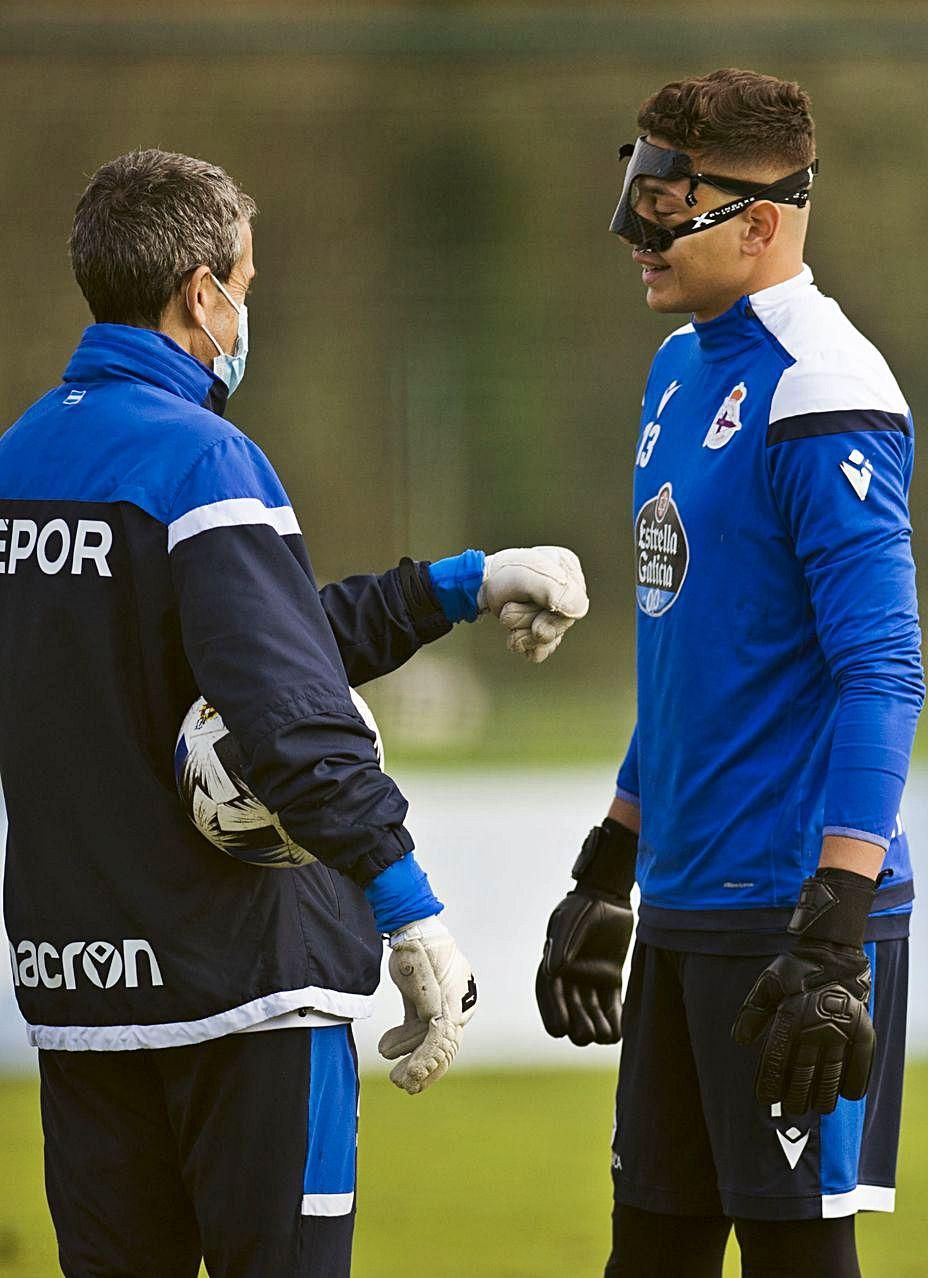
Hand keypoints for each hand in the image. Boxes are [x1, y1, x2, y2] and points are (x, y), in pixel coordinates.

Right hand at [379, 917, 476, 1093]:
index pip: (442, 1038)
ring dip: (419, 1069)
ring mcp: (454, 1006)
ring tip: (400, 1081)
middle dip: (424, 1069)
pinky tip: (406, 1073)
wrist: (414, 931)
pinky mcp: (443, 1005)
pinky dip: (420, 1059)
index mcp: (456, 1002)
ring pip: (441, 1049)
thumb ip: (414, 1016)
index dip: (424, 1058)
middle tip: (404, 1083)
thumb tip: (399, 1044)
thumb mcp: (414, 991)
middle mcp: (461, 1007)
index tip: (405, 1071)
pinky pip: (434, 1041)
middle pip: (445, 1048)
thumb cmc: (414, 955)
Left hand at [478, 546, 588, 662]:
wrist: (476, 586)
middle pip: (560, 624)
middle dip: (529, 622)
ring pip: (548, 638)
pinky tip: (515, 638)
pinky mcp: (540, 623)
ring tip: (506, 617)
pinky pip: (543, 647)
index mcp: (569, 571)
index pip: (574, 607)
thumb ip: (556, 591)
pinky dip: (526, 645)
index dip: (550, 615)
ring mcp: (553, 608)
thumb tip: (577, 611)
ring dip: (522, 634)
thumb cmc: (501, 575)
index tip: (530, 602)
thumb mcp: (528, 576)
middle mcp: (566, 590)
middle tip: (508, 611)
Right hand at [535, 819, 636, 1044]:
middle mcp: (570, 978)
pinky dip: (613, 1022)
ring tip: (605, 1034)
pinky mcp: (610, 980)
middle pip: (571, 1014)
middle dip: (577, 1028)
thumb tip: (554, 972)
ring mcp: (591, 981)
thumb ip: (563, 944)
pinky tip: (617, 1032)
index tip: (561, 1028)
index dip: (552, 1014)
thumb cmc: (584, 907)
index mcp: (554, 966)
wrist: (610, 898)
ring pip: (591, 1015)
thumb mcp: (570, 921)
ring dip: (596, 1029)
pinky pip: (611, 1008)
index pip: (549, 997)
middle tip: (588, 1033)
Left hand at [732, 867, 876, 1113]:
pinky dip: (853, 1083)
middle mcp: (816, 1027)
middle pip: (804, 1075)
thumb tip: (739, 1041)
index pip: (777, 1059)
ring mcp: (842, 1031)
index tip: (765, 1099)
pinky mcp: (863, 1031)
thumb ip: (752, 1011)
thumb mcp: (767, 983)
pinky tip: (845, 1094)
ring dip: (822, 1097)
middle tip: (791, 1110)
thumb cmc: (795, 970)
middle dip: (795, 1097)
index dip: (770, 1083)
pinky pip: (860, 1067)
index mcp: (790, 1016)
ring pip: (831, 1077)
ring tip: (816, 1108)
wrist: (833, 952)